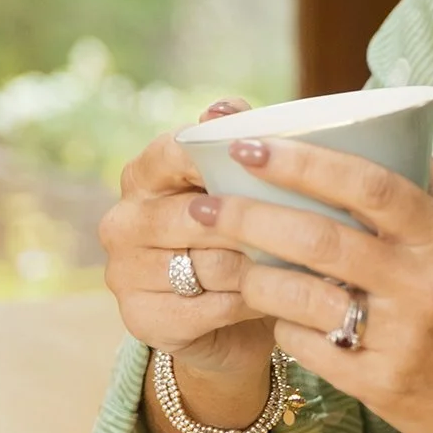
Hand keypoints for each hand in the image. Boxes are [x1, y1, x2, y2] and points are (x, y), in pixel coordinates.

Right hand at [100, 100, 276, 402]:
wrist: (232, 323)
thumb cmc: (243, 238)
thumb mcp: (243, 188)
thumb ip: (237, 142)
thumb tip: (225, 108)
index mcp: (142, 177)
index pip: (171, 152)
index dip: (214, 155)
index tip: (259, 159)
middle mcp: (123, 222)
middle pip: (194, 215)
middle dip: (254, 221)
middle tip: (310, 225)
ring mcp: (126, 273)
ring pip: (208, 263)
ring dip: (261, 265)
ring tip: (305, 262)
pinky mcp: (143, 319)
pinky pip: (212, 306)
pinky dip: (254, 302)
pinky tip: (281, 298)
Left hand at [200, 136, 432, 432]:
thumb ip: (428, 188)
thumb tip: (389, 127)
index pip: (369, 183)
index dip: (304, 161)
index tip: (250, 144)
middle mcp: (424, 281)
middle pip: (322, 237)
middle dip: (251, 216)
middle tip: (204, 205)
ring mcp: (403, 335)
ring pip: (304, 295)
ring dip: (254, 276)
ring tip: (226, 263)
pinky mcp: (383, 384)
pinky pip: (309, 347)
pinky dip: (282, 326)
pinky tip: (274, 315)